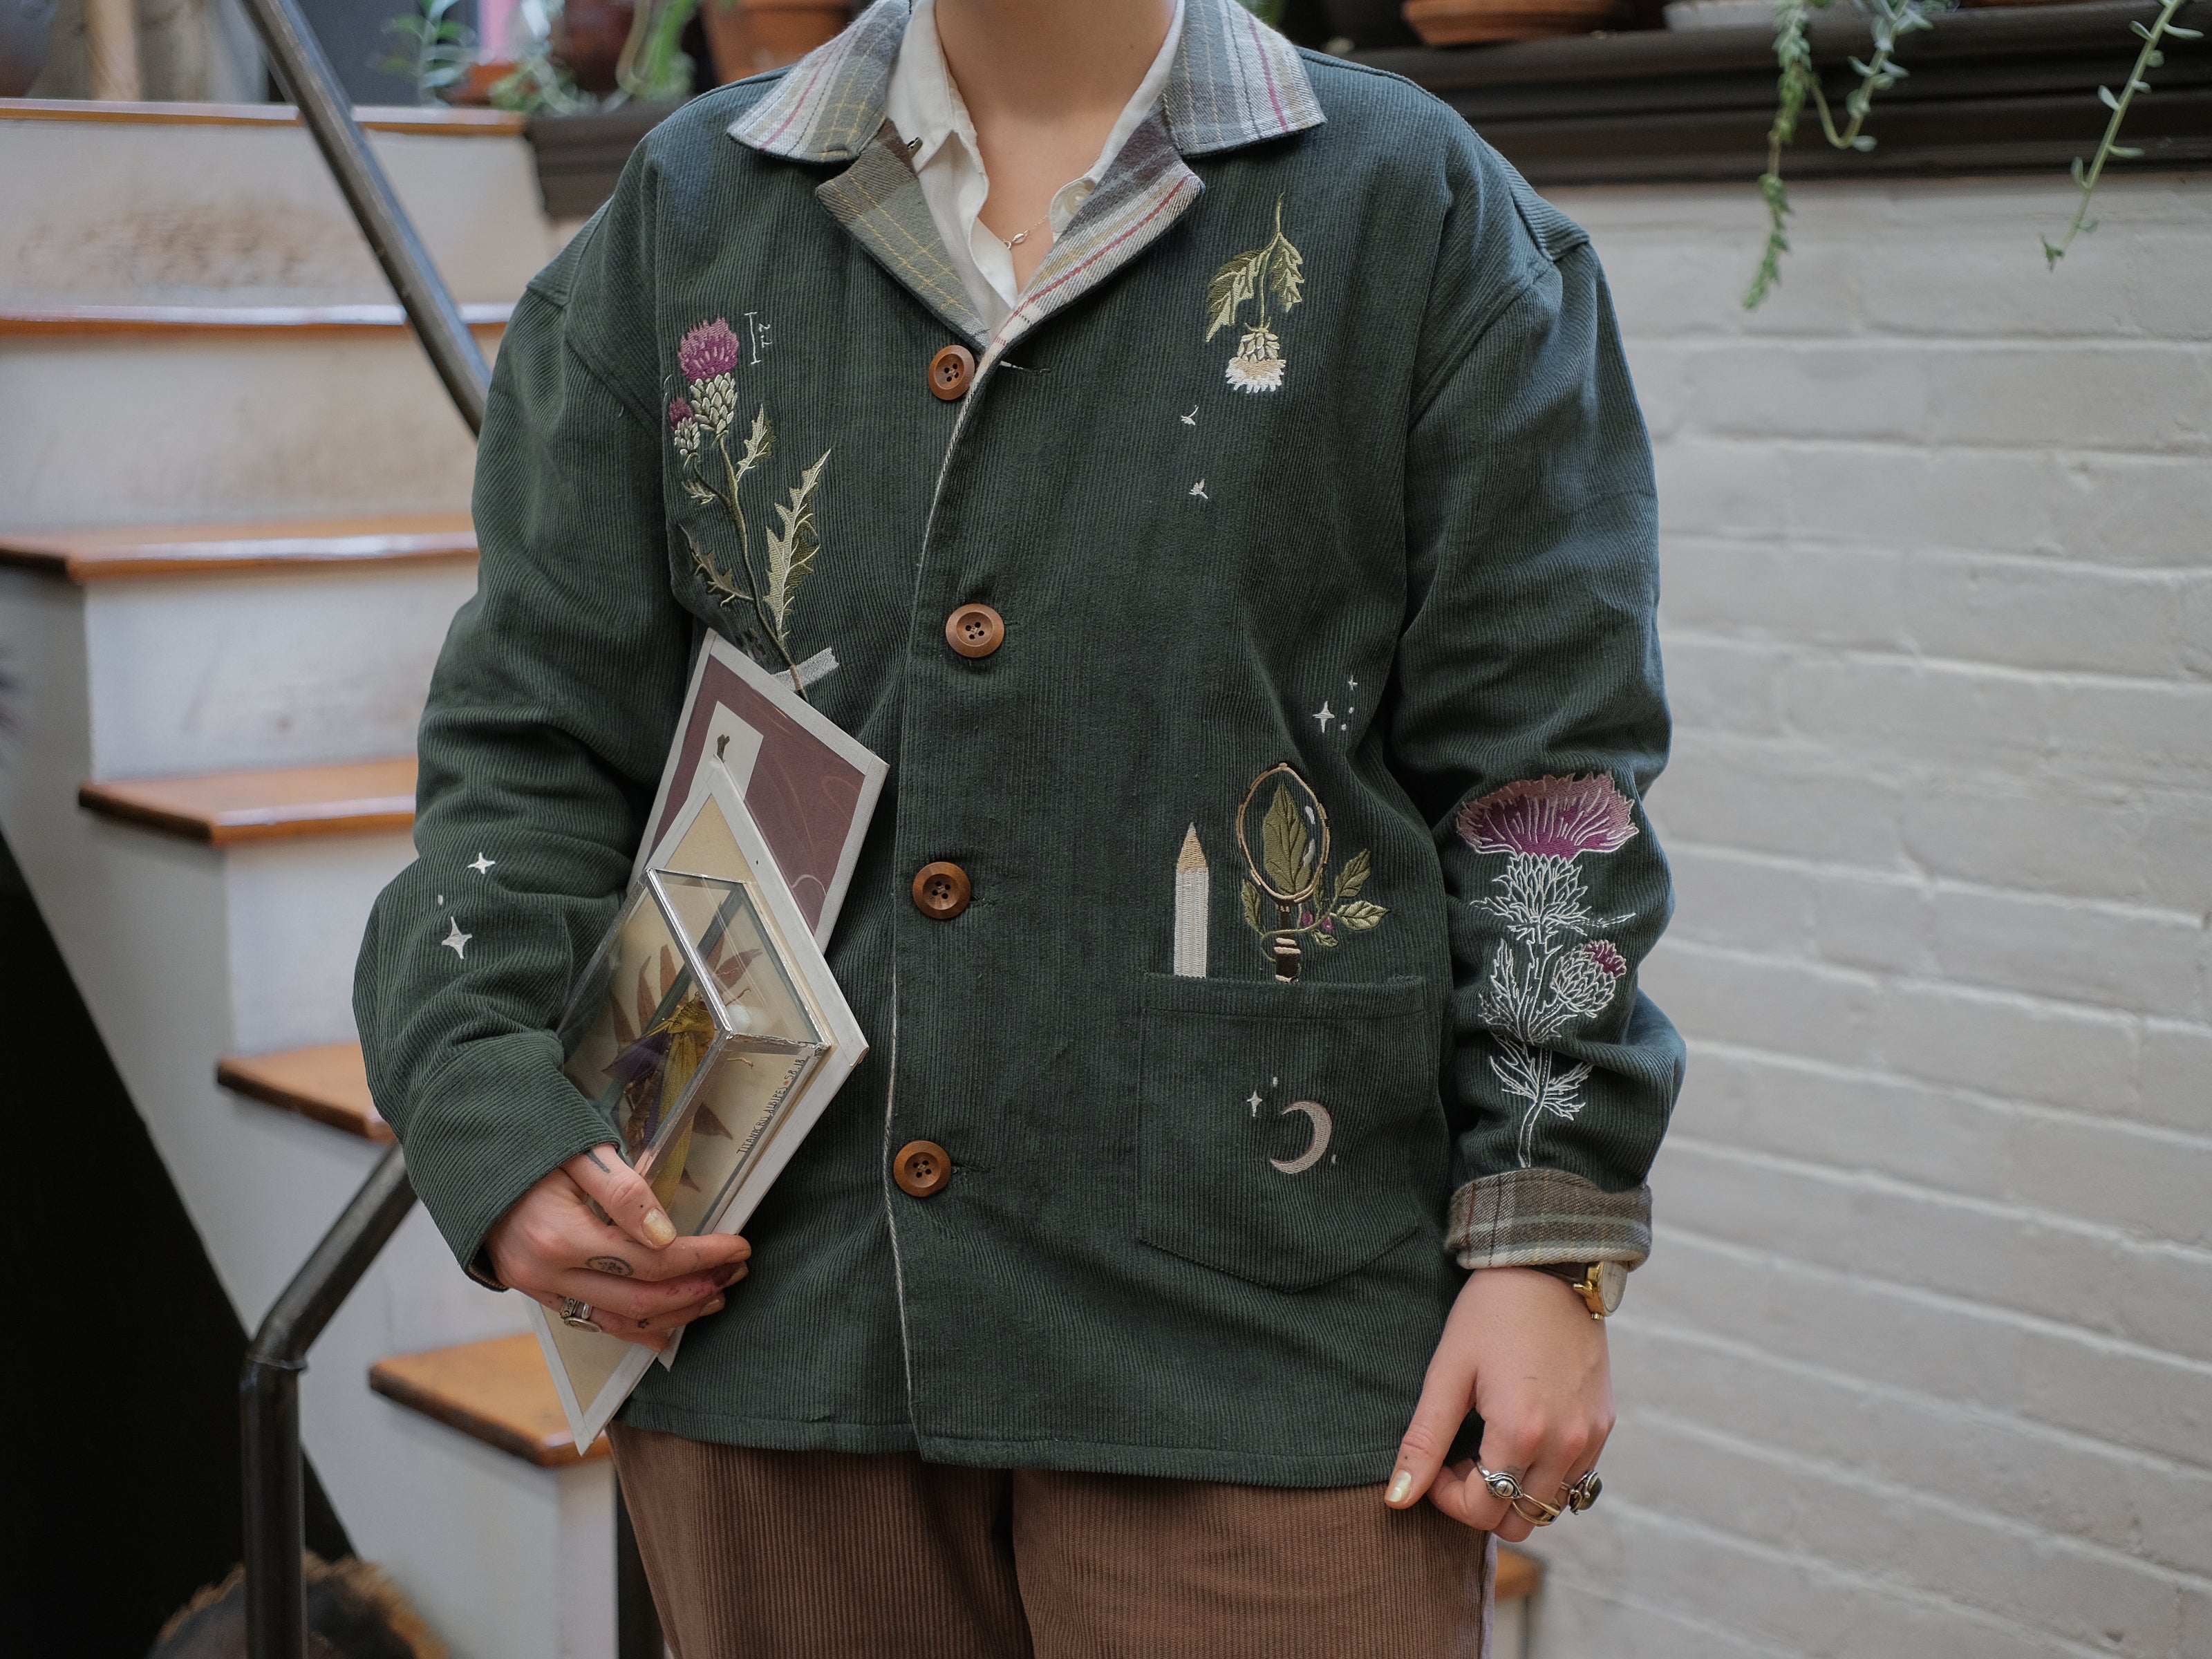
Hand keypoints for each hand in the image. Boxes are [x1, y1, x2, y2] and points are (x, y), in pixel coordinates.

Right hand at [484, 1144, 750, 1352]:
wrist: (468, 1153)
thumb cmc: (529, 1143)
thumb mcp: (579, 1152)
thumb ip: (624, 1192)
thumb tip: (667, 1236)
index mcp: (559, 1235)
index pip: (650, 1262)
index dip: (702, 1257)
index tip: (738, 1246)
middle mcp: (546, 1273)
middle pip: (640, 1301)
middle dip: (696, 1290)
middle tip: (735, 1273)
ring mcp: (537, 1289)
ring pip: (617, 1323)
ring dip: (672, 1316)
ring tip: (714, 1297)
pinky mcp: (536, 1293)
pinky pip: (592, 1322)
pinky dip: (634, 1327)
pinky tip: (667, 1325)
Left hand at [1384, 1266, 1613, 1541]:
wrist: (1547, 1267)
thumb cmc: (1489, 1314)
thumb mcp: (1447, 1373)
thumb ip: (1423, 1442)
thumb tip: (1396, 1499)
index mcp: (1521, 1432)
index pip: (1482, 1511)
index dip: (1447, 1497)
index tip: (1436, 1463)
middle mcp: (1565, 1444)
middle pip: (1519, 1522)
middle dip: (1482, 1502)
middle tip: (1461, 1459)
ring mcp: (1591, 1437)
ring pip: (1550, 1507)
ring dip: (1515, 1493)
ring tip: (1491, 1446)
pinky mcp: (1604, 1425)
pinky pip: (1575, 1479)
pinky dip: (1545, 1475)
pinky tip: (1522, 1435)